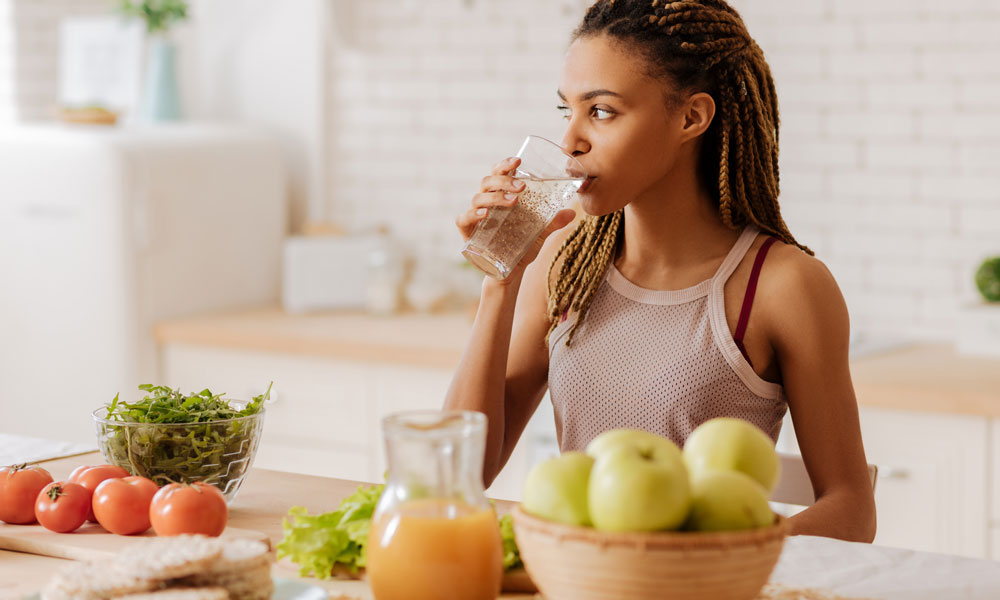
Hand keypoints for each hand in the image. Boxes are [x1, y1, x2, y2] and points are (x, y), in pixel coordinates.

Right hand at [456, 156, 576, 282]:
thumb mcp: (539, 234)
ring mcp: (475, 217)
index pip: (499, 174)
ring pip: (478, 197)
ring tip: (513, 201)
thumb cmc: (521, 248)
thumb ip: (553, 223)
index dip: (505, 164)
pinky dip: (473, 214)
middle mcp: (486, 203)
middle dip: (503, 179)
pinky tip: (486, 214)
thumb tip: (572, 213)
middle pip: (487, 181)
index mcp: (501, 197)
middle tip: (521, 187)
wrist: (510, 273)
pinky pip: (463, 219)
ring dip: (495, 196)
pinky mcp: (468, 233)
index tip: (518, 160)